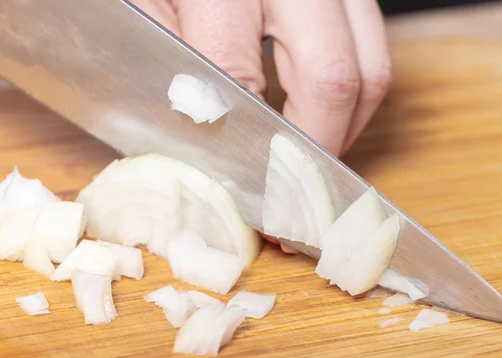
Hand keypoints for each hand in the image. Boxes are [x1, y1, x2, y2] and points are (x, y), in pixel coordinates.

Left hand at [131, 0, 390, 252]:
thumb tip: (195, 153)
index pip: (240, 75)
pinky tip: (312, 108)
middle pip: (336, 76)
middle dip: (314, 148)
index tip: (249, 195)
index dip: (246, 149)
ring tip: (305, 154)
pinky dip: (349, 86)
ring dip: (343, 123)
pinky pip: (368, 41)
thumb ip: (160, 76)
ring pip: (371, 61)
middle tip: (289, 188)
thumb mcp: (130, 14)